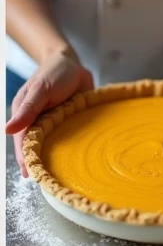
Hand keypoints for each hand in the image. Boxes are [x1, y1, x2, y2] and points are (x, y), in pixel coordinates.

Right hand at [6, 49, 93, 176]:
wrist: (73, 64)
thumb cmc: (53, 74)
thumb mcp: (39, 91)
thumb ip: (27, 110)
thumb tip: (7, 131)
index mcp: (25, 116)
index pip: (23, 142)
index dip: (26, 158)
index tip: (31, 175)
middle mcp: (37, 123)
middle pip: (36, 148)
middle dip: (39, 163)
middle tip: (45, 181)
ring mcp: (52, 125)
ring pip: (51, 146)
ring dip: (53, 159)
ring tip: (57, 177)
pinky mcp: (67, 124)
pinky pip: (67, 140)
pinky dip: (67, 150)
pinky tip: (71, 162)